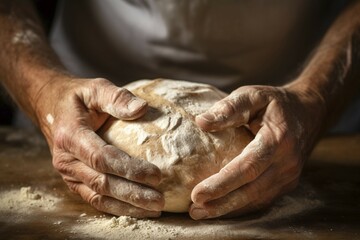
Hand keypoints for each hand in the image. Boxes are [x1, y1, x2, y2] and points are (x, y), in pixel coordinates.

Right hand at [37, 77, 163, 217]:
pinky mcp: (74, 181)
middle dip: (132, 194)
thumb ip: (117, 97)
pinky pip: (95, 199)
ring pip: (98, 197)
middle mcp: (66, 160)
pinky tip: (137, 210)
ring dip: (127, 206)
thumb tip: (142, 108)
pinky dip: (116, 207)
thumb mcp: (95, 88)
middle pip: (102, 183)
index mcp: (70, 136)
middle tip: (160, 200)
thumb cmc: (77, 97)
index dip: (129, 169)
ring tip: (154, 210)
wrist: (50, 106)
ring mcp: (68, 174)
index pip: (101, 158)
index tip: (156, 175)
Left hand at [190, 84, 323, 219]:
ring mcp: (289, 176)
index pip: (248, 166)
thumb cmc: (276, 103)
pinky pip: (262, 199)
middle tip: (194, 210)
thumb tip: (201, 122)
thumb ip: (229, 107)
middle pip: (251, 190)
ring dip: (228, 209)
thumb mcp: (254, 95)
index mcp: (278, 139)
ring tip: (201, 213)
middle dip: (221, 203)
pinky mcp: (288, 183)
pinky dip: (241, 206)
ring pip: (256, 199)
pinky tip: (221, 208)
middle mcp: (286, 162)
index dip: (222, 182)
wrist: (309, 112)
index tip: (197, 193)